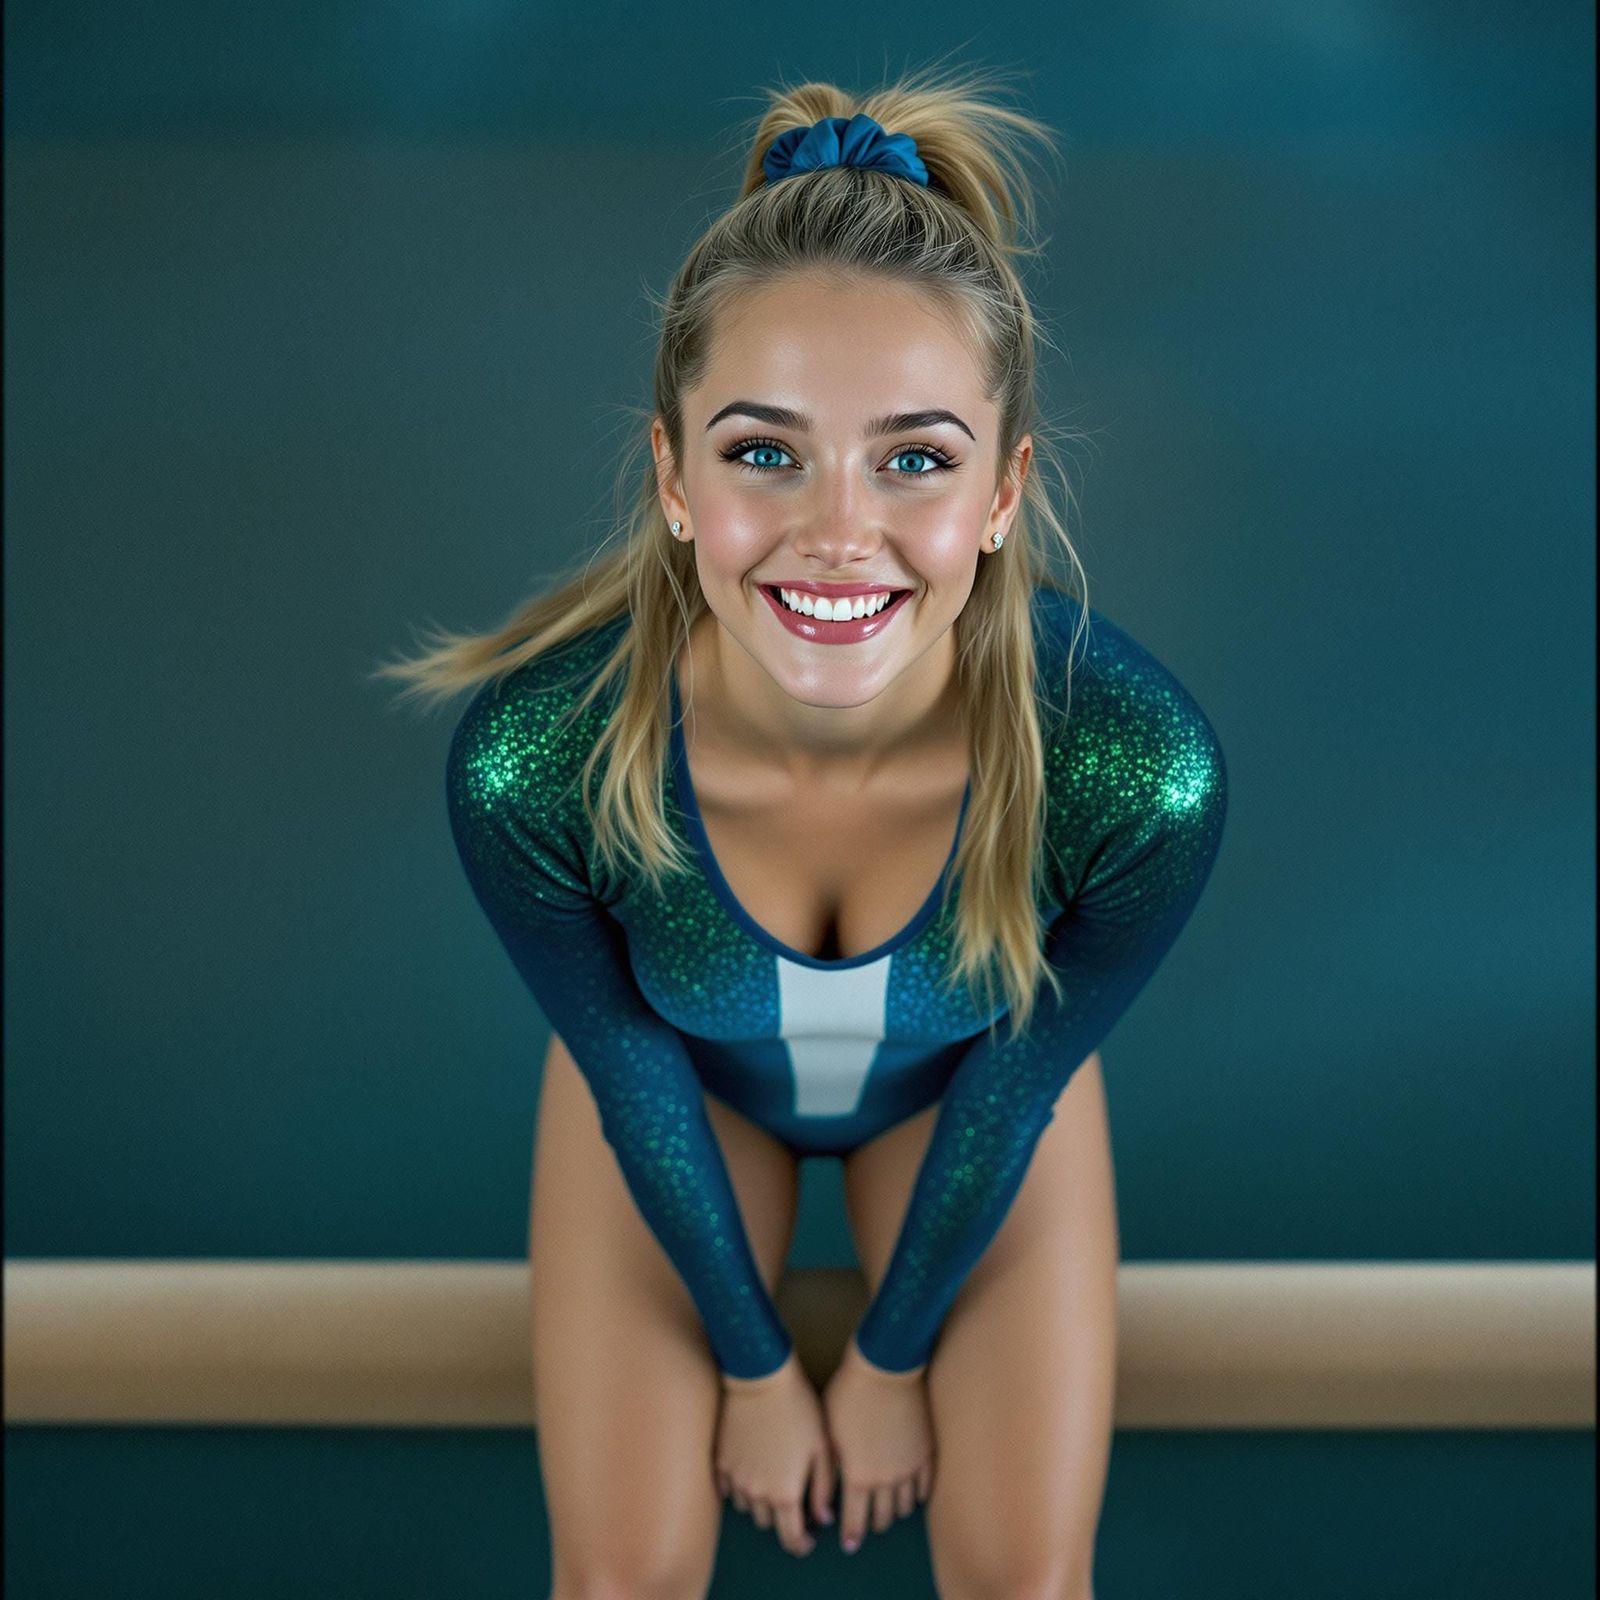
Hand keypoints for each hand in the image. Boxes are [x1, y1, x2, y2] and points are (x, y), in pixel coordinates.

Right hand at [715, 1349, 836, 1558]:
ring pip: (748, 1507)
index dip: (801, 1544)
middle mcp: (756, 1493)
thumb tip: (824, 1517)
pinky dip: (741, 1486)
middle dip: (782, 1517)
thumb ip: (823, 1488)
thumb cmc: (798, 1409)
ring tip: (774, 1479)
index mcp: (785, 1493)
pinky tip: (753, 1468)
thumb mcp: (822, 1447)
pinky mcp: (720, 1460)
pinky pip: (729, 1488)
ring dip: (762, 1501)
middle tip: (794, 1499)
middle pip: (769, 1523)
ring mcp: (735, 1478)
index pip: (791, 1537)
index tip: (808, 1540)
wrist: (761, 1378)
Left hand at [821, 1334, 935, 1554]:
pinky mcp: (927, 1453)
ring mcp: (909, 1468)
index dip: (851, 1535)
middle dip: (873, 1523)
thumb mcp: (828, 1435)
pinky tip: (910, 1492)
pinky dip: (916, 1494)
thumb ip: (828, 1473)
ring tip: (887, 1506)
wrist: (884, 1367)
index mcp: (858, 1476)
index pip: (854, 1520)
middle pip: (882, 1517)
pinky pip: (925, 1487)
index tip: (850, 1544)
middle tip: (868, 1522)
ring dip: (894, 1510)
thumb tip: (823, 1507)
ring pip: (904, 1506)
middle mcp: (885, 1479)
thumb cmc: (848, 1395)